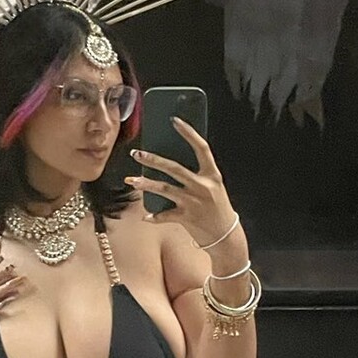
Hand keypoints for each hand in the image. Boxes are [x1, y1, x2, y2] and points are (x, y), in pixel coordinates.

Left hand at [125, 119, 237, 250]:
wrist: (226, 236)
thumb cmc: (218, 208)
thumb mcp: (213, 187)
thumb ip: (198, 174)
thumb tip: (172, 160)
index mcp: (212, 175)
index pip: (201, 148)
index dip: (189, 133)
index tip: (175, 121)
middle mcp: (202, 186)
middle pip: (174, 168)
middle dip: (153, 160)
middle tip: (137, 153)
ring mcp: (194, 202)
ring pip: (165, 189)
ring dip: (146, 184)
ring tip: (131, 180)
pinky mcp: (186, 217)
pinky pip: (165, 215)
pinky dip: (154, 216)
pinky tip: (145, 216)